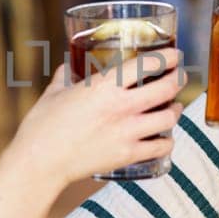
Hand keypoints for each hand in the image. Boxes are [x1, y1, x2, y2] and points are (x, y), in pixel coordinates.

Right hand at [9, 53, 183, 183]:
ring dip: (176, 110)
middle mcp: (121, 107)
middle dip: (179, 79)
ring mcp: (127, 133)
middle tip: (179, 77)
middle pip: (167, 88)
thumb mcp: (54, 92)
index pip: (147, 64)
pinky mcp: (127, 156)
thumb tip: (68, 65)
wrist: (38, 163)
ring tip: (175, 107)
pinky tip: (165, 138)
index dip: (167, 57)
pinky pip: (161, 147)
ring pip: (169, 118)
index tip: (174, 55)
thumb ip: (65, 75)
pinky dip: (167, 141)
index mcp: (103, 85)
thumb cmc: (41, 125)